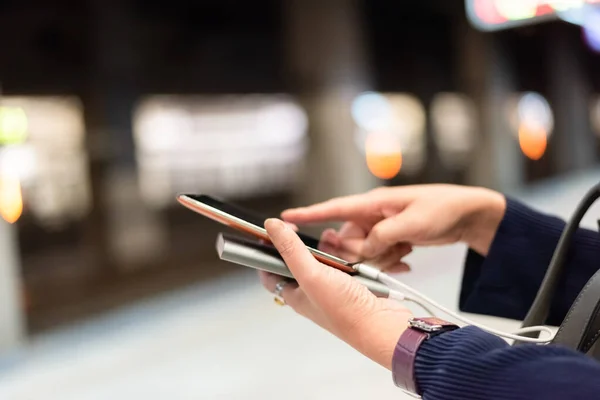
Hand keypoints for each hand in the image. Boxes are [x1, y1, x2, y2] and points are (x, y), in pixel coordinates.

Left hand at [259, 219, 411, 369]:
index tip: (272, 232)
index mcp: (295, 295)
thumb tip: (272, 227)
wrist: (383, 325)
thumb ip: (291, 250)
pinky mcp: (351, 286)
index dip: (267, 251)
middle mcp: (311, 293)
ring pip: (323, 262)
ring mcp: (331, 290)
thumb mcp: (312, 275)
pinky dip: (347, 257)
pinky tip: (350, 256)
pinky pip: (344, 265)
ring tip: (330, 245)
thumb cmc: (347, 312)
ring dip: (326, 251)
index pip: (270, 272)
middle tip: (301, 231)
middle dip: (299, 246)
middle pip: (297, 263)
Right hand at [282, 184, 505, 259]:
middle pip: (348, 240)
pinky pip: (378, 253)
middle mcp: (372, 215)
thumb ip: (381, 237)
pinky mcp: (391, 237)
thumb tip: (360, 250)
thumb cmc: (443, 209)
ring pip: (364, 251)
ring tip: (405, 250)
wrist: (470, 214)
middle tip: (389, 250)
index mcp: (372, 203)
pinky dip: (390, 259)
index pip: (332, 208)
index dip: (307, 215)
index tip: (283, 218)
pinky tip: (406, 257)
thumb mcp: (412, 223)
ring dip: (381, 258)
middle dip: (360, 253)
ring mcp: (381, 226)